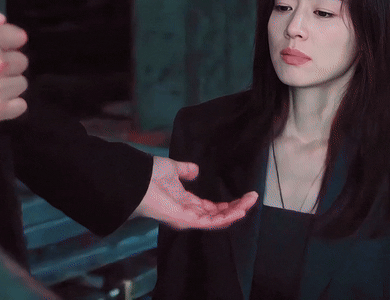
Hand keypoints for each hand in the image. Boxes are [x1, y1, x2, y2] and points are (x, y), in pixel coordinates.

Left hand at [131, 156, 258, 229]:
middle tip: (252, 198)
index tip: (243, 196)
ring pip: (217, 220)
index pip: (210, 208)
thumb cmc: (151, 175)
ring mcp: (188, 219)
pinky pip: (211, 222)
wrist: (137, 180)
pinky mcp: (187, 220)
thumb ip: (185, 170)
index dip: (227, 204)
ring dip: (235, 212)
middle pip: (217, 216)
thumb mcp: (172, 168)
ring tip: (250, 202)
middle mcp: (188, 214)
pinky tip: (239, 210)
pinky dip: (226, 217)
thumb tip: (195, 170)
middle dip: (236, 208)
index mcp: (185, 203)